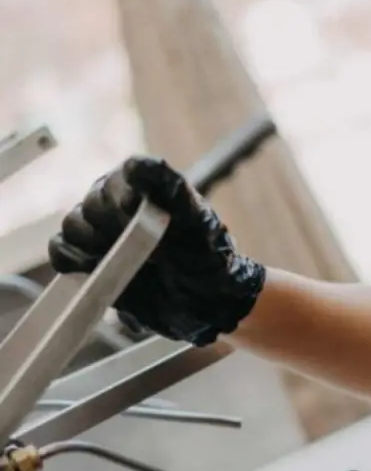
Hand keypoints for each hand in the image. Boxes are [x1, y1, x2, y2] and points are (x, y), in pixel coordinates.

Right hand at [48, 156, 265, 346]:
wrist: (206, 304)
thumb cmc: (208, 259)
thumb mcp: (199, 221)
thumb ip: (171, 189)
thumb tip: (135, 167)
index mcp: (144, 188)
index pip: (117, 180)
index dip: (122, 199)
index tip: (137, 215)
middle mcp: (118, 205)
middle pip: (92, 204)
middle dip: (111, 226)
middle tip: (142, 250)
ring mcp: (102, 234)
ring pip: (74, 225)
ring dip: (90, 243)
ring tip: (120, 262)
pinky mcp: (90, 261)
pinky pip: (62, 250)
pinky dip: (70, 259)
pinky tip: (92, 269)